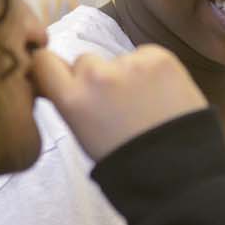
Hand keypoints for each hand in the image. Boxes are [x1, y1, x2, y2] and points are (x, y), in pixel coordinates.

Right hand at [32, 44, 206, 160]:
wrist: (179, 168)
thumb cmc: (129, 159)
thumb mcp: (84, 135)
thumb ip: (71, 103)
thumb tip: (63, 81)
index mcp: (73, 99)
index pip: (44, 62)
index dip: (53, 67)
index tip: (64, 76)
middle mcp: (97, 76)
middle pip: (86, 61)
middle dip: (97, 77)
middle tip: (117, 103)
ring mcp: (129, 63)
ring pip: (119, 59)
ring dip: (127, 74)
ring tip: (146, 104)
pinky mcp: (159, 57)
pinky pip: (146, 56)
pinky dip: (152, 71)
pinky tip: (162, 95)